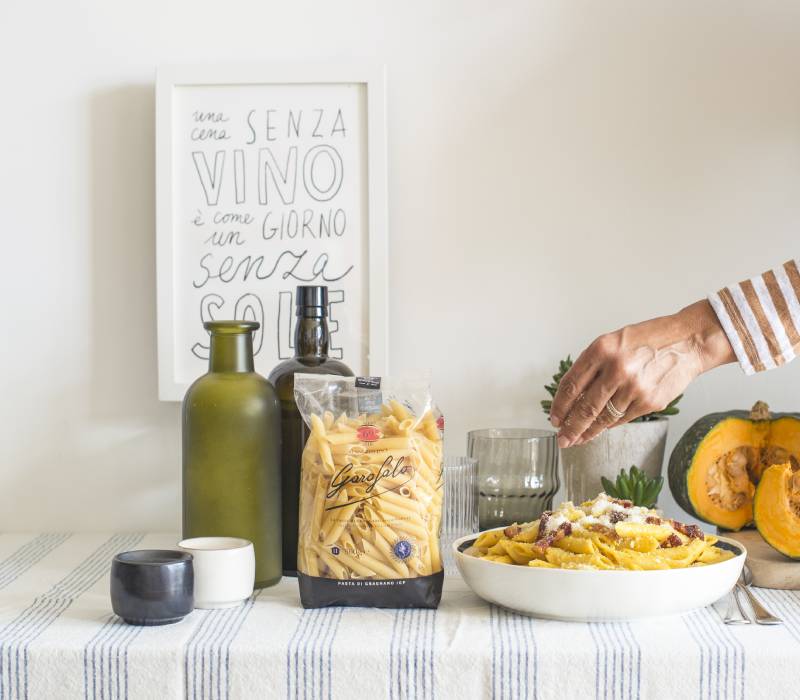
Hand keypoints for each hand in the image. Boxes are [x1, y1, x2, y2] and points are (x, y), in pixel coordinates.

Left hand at [549, 300, 734, 447]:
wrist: (689, 341)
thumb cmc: (649, 339)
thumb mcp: (613, 341)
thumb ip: (592, 366)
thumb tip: (572, 397)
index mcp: (602, 349)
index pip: (571, 384)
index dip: (559, 405)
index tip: (554, 418)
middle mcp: (616, 369)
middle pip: (585, 407)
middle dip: (570, 428)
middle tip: (562, 439)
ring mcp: (634, 388)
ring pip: (604, 418)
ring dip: (588, 432)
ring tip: (577, 439)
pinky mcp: (650, 402)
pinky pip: (623, 419)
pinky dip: (609, 425)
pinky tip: (600, 429)